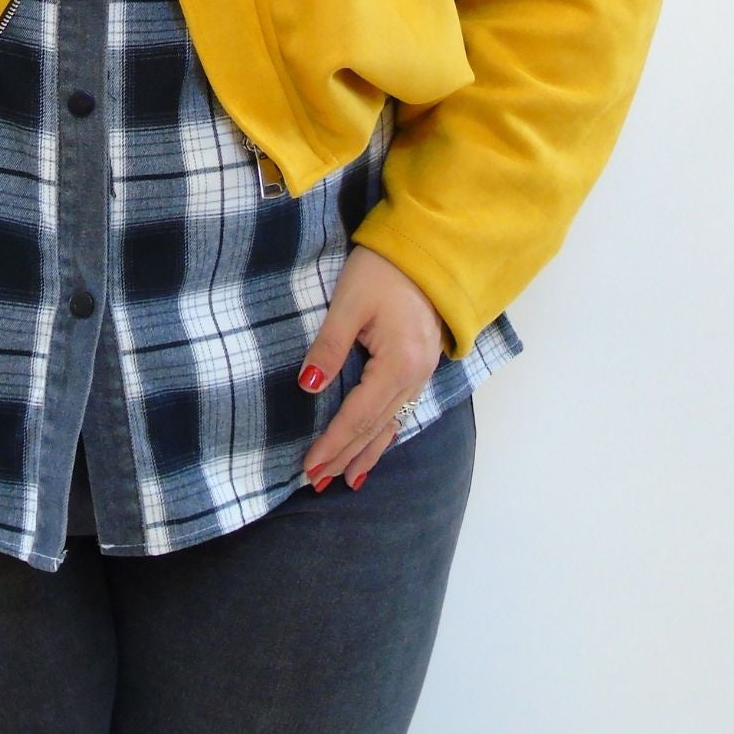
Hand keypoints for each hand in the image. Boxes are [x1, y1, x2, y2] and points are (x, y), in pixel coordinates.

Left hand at [299, 245, 445, 490]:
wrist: (426, 251)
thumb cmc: (382, 270)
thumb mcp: (349, 304)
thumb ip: (329, 347)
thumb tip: (308, 387)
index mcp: (397, 364)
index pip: (358, 416)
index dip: (333, 443)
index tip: (308, 466)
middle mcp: (415, 377)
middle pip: (374, 427)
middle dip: (344, 456)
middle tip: (316, 482)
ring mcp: (422, 374)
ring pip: (390, 424)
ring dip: (365, 453)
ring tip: (344, 480)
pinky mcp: (421, 366)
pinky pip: (401, 411)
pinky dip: (384, 434)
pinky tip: (374, 449)